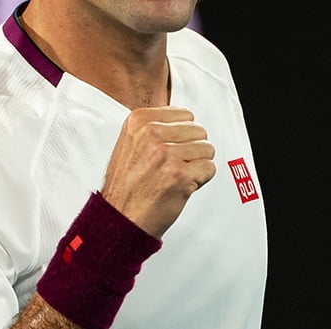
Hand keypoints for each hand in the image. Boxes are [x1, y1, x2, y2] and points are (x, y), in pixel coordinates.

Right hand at [100, 106, 215, 238]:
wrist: (121, 216)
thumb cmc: (126, 185)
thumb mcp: (130, 143)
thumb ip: (154, 126)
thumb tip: (184, 120)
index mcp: (139, 121)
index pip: (185, 114)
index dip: (182, 135)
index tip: (171, 148)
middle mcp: (152, 134)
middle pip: (199, 130)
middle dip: (192, 149)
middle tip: (174, 165)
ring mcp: (166, 154)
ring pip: (207, 149)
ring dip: (197, 165)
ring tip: (176, 175)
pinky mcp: (180, 175)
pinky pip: (210, 168)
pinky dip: (201, 179)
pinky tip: (182, 185)